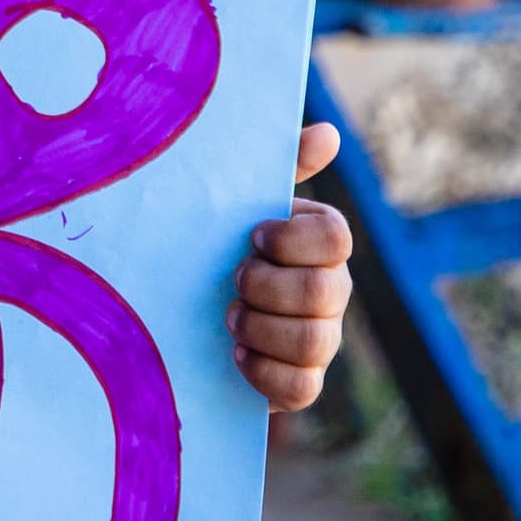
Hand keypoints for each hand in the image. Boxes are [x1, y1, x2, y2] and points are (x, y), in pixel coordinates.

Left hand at [229, 120, 355, 411]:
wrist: (184, 308)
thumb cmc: (217, 245)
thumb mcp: (237, 202)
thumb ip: (280, 166)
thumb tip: (328, 132)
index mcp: (320, 243)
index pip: (336, 237)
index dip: (292, 239)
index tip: (252, 237)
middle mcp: (331, 290)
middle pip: (326, 293)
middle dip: (268, 288)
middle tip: (233, 281)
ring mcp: (321, 339)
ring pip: (315, 342)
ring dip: (262, 329)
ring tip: (230, 318)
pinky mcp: (301, 382)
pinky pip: (304, 388)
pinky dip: (265, 373)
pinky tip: (236, 356)